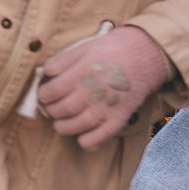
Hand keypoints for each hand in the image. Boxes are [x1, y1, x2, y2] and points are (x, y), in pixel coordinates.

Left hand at [37, 24, 173, 150]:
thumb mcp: (83, 47)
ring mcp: (107, 107)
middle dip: (52, 111)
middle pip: (63, 109)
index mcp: (81, 73)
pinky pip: (103, 135)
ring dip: (64, 127)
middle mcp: (92, 92)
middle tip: (51, 109)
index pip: (53, 90)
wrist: (145, 55)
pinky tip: (82, 140)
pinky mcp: (120, 117)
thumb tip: (45, 73)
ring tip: (60, 125)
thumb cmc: (111, 49)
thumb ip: (63, 60)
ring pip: (79, 124)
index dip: (44, 95)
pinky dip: (90, 141)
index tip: (43, 95)